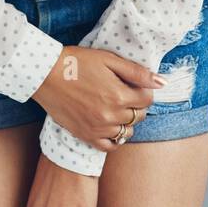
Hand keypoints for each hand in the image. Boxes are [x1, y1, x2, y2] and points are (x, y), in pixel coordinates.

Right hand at [32, 45, 160, 153]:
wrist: (45, 74)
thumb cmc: (77, 62)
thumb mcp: (108, 60)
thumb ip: (136, 72)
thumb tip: (162, 82)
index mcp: (119, 95)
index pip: (147, 100)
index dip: (143, 90)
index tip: (133, 84)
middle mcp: (111, 116)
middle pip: (138, 116)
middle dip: (136, 105)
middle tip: (122, 93)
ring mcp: (98, 128)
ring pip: (126, 132)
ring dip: (126, 121)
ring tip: (113, 107)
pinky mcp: (86, 136)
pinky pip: (110, 146)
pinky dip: (114, 138)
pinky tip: (108, 125)